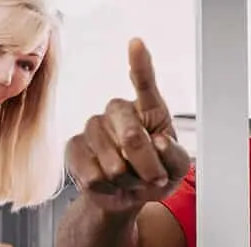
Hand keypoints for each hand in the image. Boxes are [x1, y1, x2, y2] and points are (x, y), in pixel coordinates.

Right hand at [65, 38, 190, 212]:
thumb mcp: (176, 170)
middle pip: (132, 137)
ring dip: (128, 182)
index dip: (140, 65)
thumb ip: (176, 157)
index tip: (136, 44)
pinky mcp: (75, 148)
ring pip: (114, 164)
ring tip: (130, 179)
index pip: (145, 84)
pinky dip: (109, 189)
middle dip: (148, 167)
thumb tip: (160, 142)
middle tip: (155, 178)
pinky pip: (94, 176)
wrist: (126, 197)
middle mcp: (118, 111)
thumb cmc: (153, 176)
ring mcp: (94, 127)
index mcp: (148, 110)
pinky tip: (110, 184)